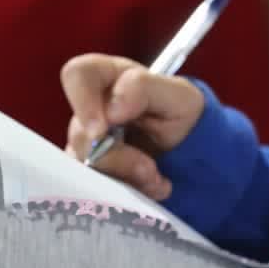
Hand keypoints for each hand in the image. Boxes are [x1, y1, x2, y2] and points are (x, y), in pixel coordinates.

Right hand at [61, 54, 205, 200]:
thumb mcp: (178, 95)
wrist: (191, 151)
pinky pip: (94, 187)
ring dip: (124, 177)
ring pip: (85, 165)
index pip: (77, 75)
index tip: (101, 131)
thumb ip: (143, 88)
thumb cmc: (183, 113)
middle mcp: (93, 109)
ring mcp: (89, 143)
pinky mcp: (93, 172)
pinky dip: (125, 192)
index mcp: (110, 78)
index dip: (83, 102)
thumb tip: (110, 109)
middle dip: (116, 157)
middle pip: (80, 133)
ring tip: (155, 178)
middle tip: (148, 167)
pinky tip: (150, 187)